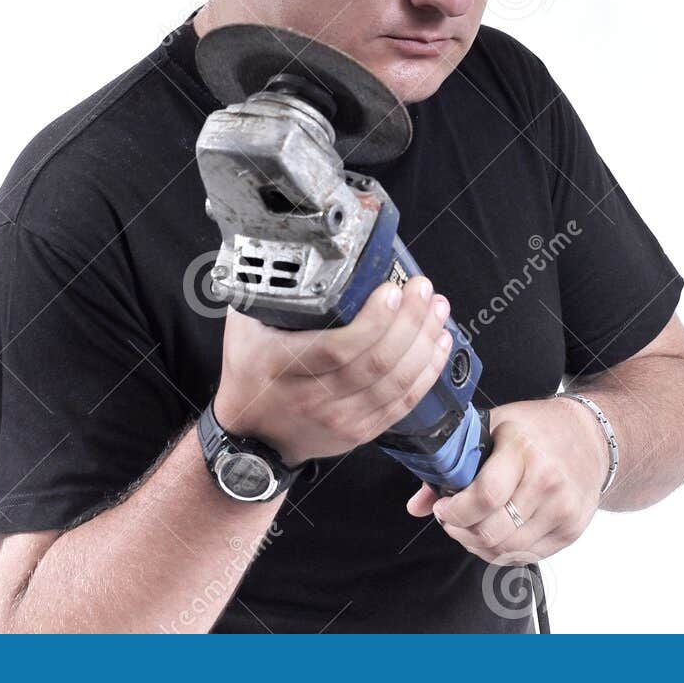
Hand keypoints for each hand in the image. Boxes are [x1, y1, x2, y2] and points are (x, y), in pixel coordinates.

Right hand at [212, 277, 451, 467]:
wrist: (251, 435)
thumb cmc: (250, 372)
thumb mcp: (244, 327)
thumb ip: (266, 292)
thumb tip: (289, 247)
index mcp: (283, 366)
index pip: (337, 348)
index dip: (372, 321)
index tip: (391, 290)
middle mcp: (313, 398)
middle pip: (375, 362)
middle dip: (409, 322)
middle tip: (422, 289)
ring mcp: (341, 420)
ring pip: (396, 382)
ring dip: (424, 342)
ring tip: (436, 309)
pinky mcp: (360, 432)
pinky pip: (403, 403)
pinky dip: (427, 372)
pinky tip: (439, 344)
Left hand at [405, 396, 606, 563]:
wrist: (592, 437)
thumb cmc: (536, 429)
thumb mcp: (491, 428)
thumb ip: (452, 465)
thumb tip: (417, 505)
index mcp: (523, 449)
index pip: (485, 496)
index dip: (455, 511)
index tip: (443, 508)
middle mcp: (547, 481)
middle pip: (493, 532)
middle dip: (461, 531)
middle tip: (453, 519)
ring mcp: (563, 509)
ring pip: (507, 550)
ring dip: (479, 544)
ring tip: (472, 525)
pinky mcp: (571, 530)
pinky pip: (526, 557)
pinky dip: (503, 551)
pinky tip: (496, 532)